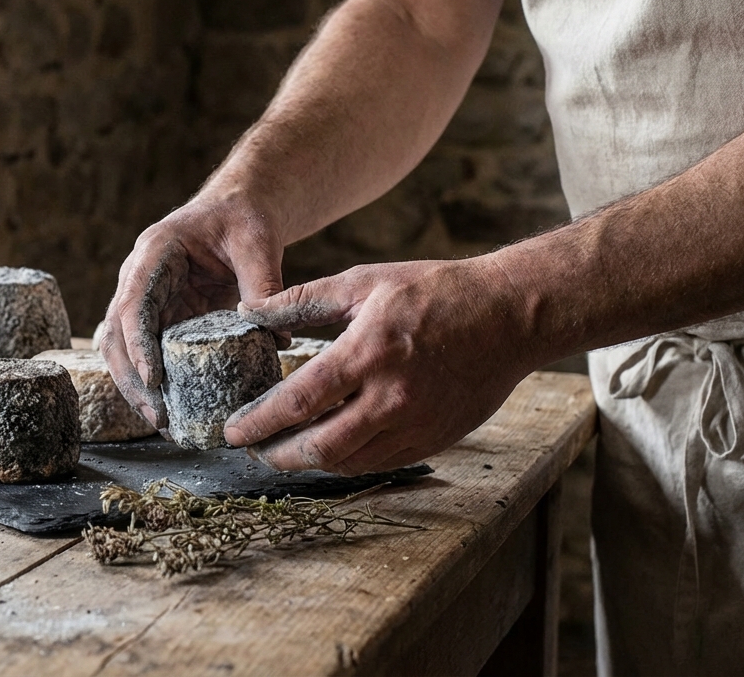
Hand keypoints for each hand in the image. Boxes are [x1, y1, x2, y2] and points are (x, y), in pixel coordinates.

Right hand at [100, 196, 286, 428]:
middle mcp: (138, 280)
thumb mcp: (257, 243)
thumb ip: (262, 285)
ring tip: (163, 424)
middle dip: (131, 380)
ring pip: (122, 351)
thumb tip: (276, 338)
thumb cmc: (242, 218)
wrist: (236, 211)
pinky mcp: (161, 320)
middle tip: (158, 417)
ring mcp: (146, 302)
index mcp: (153, 253)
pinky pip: (146, 355)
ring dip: (136, 389)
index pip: (133, 304)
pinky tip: (172, 412)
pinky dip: (154, 385)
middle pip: (115, 335)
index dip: (138, 343)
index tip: (154, 379)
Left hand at [223, 257, 541, 473]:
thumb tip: (251, 311)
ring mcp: (415, 423)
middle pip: (319, 446)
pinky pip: (379, 462)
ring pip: (348, 462)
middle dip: (277, 455)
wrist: (510, 316)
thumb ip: (304, 299)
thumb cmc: (435, 291)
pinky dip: (346, 460)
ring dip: (309, 462)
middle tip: (252, 449)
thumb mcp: (365, 281)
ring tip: (283, 450)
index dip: (259, 422)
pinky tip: (328, 447)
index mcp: (368, 353)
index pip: (299, 400)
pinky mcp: (434, 438)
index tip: (232, 431)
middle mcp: (391, 396)